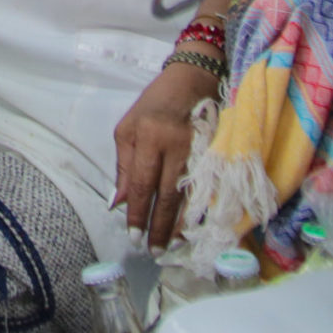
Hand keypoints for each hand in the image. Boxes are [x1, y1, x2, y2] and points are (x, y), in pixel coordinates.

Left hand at [113, 58, 220, 247]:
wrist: (190, 80)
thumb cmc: (153, 105)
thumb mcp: (128, 129)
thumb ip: (125, 167)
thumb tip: (120, 202)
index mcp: (148, 137)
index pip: (143, 184)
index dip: (139, 213)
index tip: (134, 237)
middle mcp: (174, 145)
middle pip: (167, 195)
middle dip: (159, 226)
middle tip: (153, 251)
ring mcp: (197, 150)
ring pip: (187, 195)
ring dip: (178, 224)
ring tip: (170, 245)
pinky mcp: (213, 153)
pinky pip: (203, 188)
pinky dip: (195, 210)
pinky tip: (190, 226)